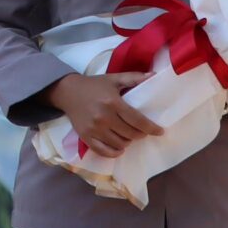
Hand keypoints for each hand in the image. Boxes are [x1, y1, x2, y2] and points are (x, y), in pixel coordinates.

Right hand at [47, 71, 162, 156]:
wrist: (67, 91)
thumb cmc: (93, 85)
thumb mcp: (113, 79)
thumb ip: (134, 78)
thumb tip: (153, 75)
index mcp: (113, 103)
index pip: (137, 120)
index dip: (151, 128)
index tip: (160, 131)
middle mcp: (104, 118)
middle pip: (130, 134)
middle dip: (140, 134)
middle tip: (142, 131)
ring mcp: (94, 129)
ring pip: (119, 144)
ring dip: (128, 142)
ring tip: (128, 136)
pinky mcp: (85, 137)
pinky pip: (103, 151)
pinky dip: (114, 152)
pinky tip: (119, 148)